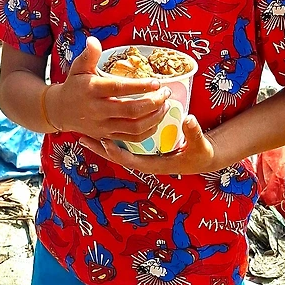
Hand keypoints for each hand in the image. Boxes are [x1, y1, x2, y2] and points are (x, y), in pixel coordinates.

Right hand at [47, 37, 170, 144]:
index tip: (157, 82)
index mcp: (92, 90)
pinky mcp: (107, 136)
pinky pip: (132, 139)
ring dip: (154, 118)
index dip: (139, 86)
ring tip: (164, 105)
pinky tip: (156, 120)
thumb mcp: (78, 68)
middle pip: (131, 111)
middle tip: (166, 93)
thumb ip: (88, 55)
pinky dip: (148, 131)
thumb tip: (93, 40)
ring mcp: (103, 126)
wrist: (60, 110)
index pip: (118, 89)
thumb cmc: (74, 86)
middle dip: (153, 103)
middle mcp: (97, 110)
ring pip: (134, 127)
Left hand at [83, 115, 219, 174]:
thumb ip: (194, 133)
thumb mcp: (200, 144)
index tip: (105, 142)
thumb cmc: (201, 153)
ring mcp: (142, 156)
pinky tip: (100, 130)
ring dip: (101, 143)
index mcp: (155, 164)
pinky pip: (123, 146)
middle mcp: (145, 162)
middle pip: (117, 157)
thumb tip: (188, 119)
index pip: (131, 160)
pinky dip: (111, 139)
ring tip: (83, 134)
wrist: (202, 158)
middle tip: (82, 139)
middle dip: (100, 149)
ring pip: (118, 151)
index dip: (117, 152)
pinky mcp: (143, 150)